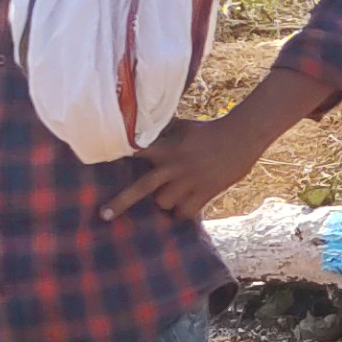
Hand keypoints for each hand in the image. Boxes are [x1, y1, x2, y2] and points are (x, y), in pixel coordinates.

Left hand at [101, 113, 278, 221]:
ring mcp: (188, 182)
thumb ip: (164, 131)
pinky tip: (184, 208)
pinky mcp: (204, 193)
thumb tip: (145, 127)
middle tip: (104, 215)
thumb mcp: (183, 127)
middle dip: (121, 202)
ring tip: (171, 195)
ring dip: (163, 202)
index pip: (137, 152)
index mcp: (167, 148)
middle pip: (142, 188)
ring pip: (163, 203)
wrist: (240, 137)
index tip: (100, 160)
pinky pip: (184, 212)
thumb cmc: (210, 131)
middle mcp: (174, 167)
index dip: (120, 156)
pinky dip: (181, 213)